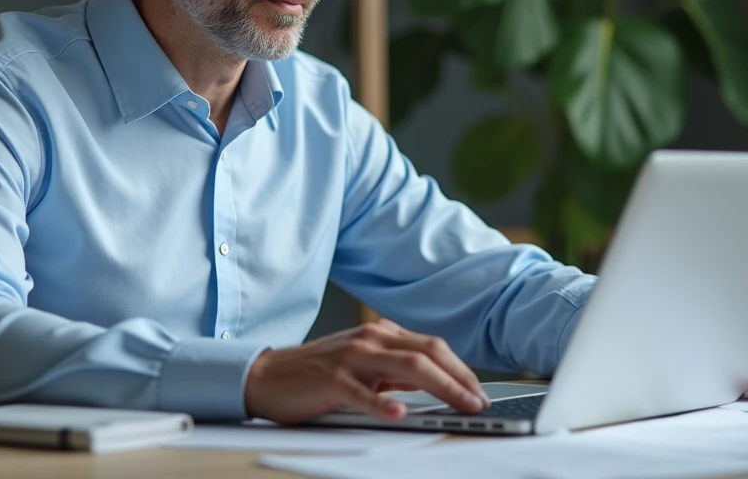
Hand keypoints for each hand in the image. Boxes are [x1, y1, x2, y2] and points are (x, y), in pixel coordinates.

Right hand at [244, 319, 490, 423]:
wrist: (267, 376)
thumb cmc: (316, 373)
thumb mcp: (362, 365)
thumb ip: (395, 370)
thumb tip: (433, 381)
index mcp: (380, 334)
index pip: (432, 347)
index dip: (461, 369)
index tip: (479, 391)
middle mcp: (370, 340)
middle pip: (427, 353)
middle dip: (460, 378)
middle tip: (481, 401)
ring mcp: (351, 358)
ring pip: (407, 367)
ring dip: (442, 387)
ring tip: (461, 405)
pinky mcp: (331, 381)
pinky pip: (363, 392)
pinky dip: (384, 402)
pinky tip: (400, 412)